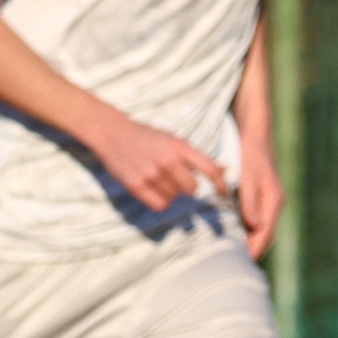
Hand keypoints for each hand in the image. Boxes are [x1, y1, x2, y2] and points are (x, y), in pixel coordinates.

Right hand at [86, 106, 220, 214]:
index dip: (220, 184)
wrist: (112, 132)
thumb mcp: (173, 139)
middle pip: (191, 189)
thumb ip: (195, 156)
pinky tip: (154, 190)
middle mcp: (167, 160)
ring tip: (157, 178)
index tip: (224, 194)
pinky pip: (160, 205)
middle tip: (174, 177)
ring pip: (175, 198)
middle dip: (187, 187)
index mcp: (179, 146)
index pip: (209, 169)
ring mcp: (151, 174)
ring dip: (171, 192)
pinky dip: (161, 201)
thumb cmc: (147, 137)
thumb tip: (225, 170)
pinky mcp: (137, 186)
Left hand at [222, 133, 281, 259]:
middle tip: (235, 266)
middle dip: (253, 250)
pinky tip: (235, 235)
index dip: (254, 249)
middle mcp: (275, 203)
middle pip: (266, 235)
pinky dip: (248, 231)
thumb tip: (254, 226)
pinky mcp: (263, 198)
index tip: (242, 263)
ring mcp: (270, 201)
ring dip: (251, 242)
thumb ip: (249, 201)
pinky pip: (257, 220)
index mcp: (274, 200)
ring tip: (234, 255)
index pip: (265, 232)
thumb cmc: (250, 153)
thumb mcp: (247, 175)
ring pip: (262, 229)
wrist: (256, 135)